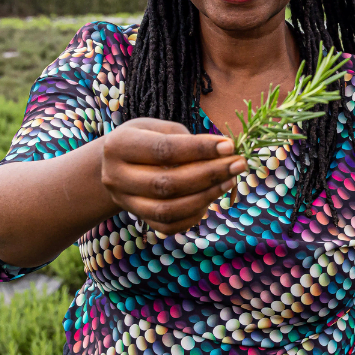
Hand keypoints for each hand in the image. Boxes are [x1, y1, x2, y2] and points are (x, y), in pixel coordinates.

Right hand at [100, 117, 247, 235]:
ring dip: (206, 197)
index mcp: (118, 145)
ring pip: (168, 210)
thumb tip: (225, 153)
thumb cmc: (147, 139)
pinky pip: (169, 226)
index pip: (164, 150)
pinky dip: (194, 214)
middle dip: (209, 174)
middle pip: (166, 183)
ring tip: (230, 180)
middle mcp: (115, 177)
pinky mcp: (139, 219)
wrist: (118, 164)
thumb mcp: (160, 127)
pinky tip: (212, 197)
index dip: (200, 149)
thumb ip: (187, 139)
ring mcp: (125, 202)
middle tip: (238, 164)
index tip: (230, 146)